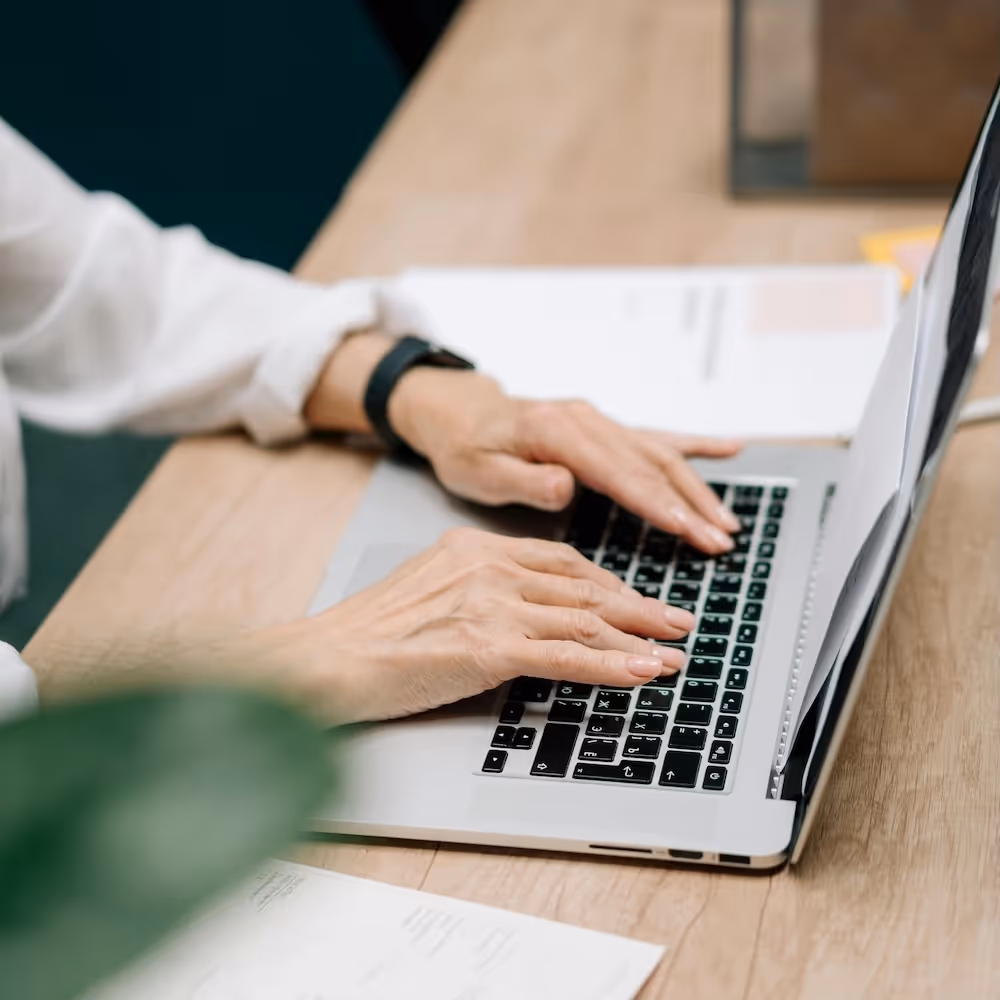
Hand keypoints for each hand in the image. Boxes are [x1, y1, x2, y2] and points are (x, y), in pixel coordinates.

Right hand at [246, 528, 694, 722]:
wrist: (325, 659)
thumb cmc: (370, 635)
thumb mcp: (431, 590)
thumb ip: (481, 590)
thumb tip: (526, 614)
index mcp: (475, 547)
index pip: (560, 561)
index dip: (607, 583)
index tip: (635, 598)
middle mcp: (488, 565)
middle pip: (582, 585)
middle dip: (638, 606)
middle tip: (678, 619)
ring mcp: (490, 603)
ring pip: (583, 619)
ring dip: (637, 638)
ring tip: (674, 651)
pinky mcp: (487, 646)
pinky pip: (566, 656)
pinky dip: (612, 665)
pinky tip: (642, 672)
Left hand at [390, 369, 741, 552]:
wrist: (459, 411)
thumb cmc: (465, 445)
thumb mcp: (478, 470)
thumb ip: (523, 481)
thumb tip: (566, 486)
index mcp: (556, 431)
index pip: (617, 472)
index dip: (656, 502)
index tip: (688, 528)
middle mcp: (585, 420)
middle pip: (649, 463)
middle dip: (690, 503)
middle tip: (720, 539)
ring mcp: (597, 421)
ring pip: (659, 452)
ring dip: (697, 487)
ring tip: (727, 521)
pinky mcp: (603, 428)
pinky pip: (654, 436)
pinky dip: (694, 444)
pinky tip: (729, 448)